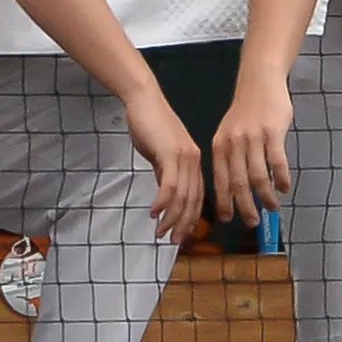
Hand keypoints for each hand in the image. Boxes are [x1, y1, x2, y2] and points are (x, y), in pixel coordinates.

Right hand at [124, 87, 203, 245]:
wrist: (144, 100)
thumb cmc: (150, 124)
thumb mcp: (160, 154)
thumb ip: (165, 173)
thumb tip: (165, 195)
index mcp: (194, 162)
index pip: (197, 196)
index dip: (191, 218)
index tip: (182, 234)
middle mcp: (194, 161)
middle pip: (193, 200)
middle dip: (184, 224)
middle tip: (174, 241)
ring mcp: (183, 157)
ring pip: (183, 196)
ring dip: (172, 218)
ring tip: (161, 232)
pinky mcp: (170, 153)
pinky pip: (170, 185)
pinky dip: (162, 202)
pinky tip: (154, 212)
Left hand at [211, 77, 293, 227]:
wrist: (259, 82)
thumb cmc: (245, 111)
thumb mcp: (228, 133)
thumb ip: (229, 157)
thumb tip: (232, 188)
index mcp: (219, 145)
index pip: (219, 180)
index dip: (224, 202)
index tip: (227, 219)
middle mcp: (233, 143)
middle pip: (238, 183)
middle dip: (245, 206)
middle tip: (252, 222)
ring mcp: (253, 138)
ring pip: (258, 176)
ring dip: (266, 196)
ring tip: (272, 207)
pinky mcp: (273, 132)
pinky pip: (277, 162)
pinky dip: (281, 178)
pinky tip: (285, 188)